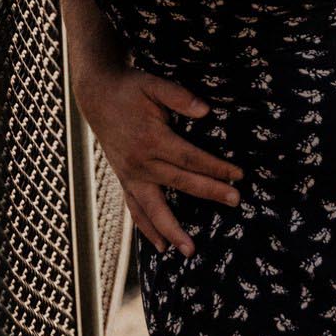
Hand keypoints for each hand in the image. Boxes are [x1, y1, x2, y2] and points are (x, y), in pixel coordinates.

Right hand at [75, 60, 241, 258]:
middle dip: (209, 192)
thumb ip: (178, 96)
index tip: (238, 174)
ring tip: (190, 251)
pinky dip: (147, 229)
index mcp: (151, 138)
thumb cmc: (130, 89)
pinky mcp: (125, 180)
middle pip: (180, 183)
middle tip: (235, 202)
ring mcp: (130, 175)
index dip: (215, 167)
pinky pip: (136, 209)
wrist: (97, 96)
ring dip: (172, 230)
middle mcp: (140, 162)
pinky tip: (161, 246)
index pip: (190, 158)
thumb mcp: (153, 84)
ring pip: (153, 208)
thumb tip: (206, 111)